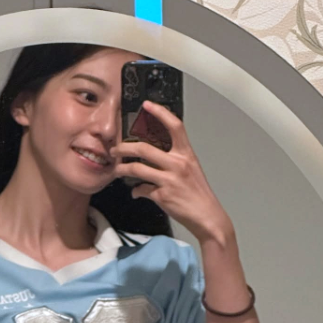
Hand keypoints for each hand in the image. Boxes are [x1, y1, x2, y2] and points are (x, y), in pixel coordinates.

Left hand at [111, 101, 232, 242]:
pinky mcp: (162, 196)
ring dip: (122, 168)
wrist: (207, 217)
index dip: (160, 112)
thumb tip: (154, 158)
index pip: (174, 126)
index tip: (147, 106)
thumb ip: (174, 160)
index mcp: (186, 154)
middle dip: (124, 148)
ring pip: (137, 168)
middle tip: (116, 149)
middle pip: (144, 148)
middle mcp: (178, 164)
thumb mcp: (191, 170)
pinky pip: (142, 189)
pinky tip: (136, 192)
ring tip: (117, 169)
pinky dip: (136, 191)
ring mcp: (169, 180)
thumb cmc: (199, 195)